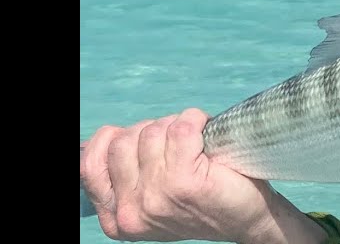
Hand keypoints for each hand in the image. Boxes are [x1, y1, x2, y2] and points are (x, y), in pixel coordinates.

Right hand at [79, 107, 324, 242]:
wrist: (249, 220)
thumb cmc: (204, 202)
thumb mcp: (153, 199)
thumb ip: (128, 176)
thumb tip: (110, 137)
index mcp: (119, 219)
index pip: (91, 165)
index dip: (113, 141)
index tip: (140, 140)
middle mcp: (132, 211)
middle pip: (122, 142)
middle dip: (151, 130)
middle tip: (178, 143)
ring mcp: (157, 197)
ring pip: (151, 132)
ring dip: (176, 126)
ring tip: (195, 144)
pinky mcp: (185, 181)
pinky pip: (180, 128)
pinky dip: (195, 120)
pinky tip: (207, 134)